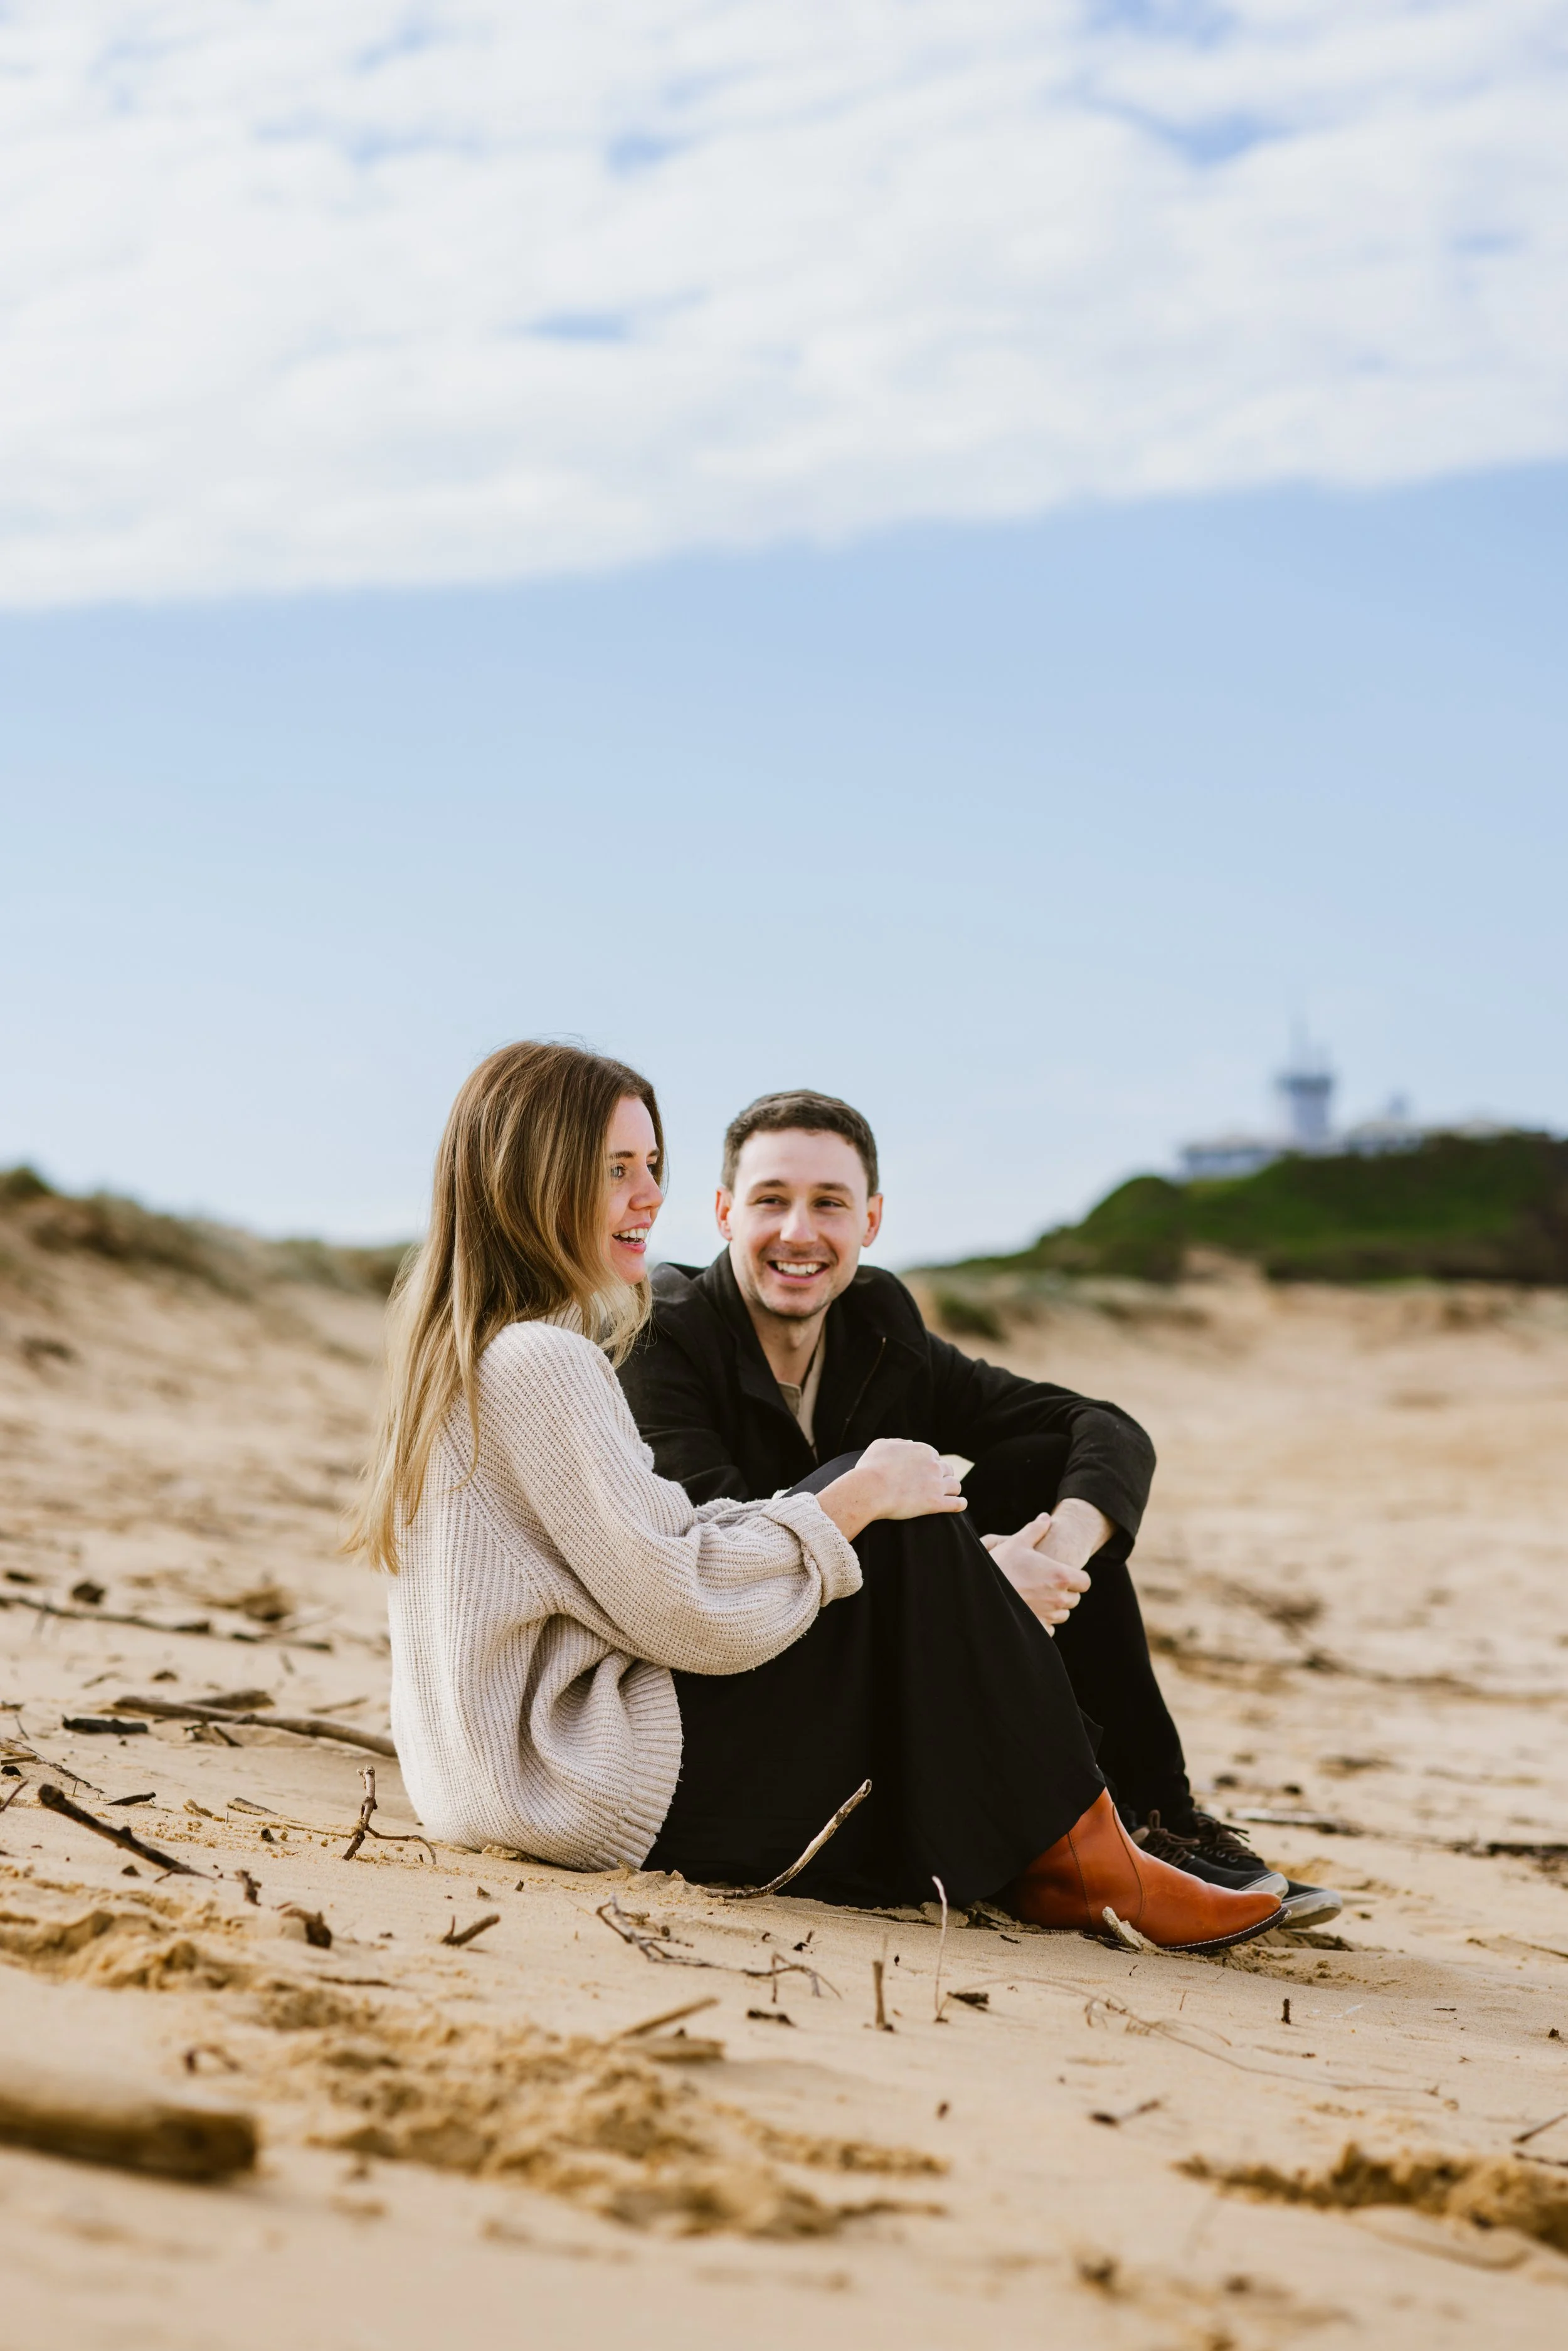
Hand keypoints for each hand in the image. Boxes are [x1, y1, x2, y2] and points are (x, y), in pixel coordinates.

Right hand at [816, 1440, 966, 1542]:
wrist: (869, 1489)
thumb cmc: (870, 1468)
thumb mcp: (881, 1445)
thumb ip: (899, 1442)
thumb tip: (910, 1443)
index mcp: (923, 1450)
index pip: (934, 1456)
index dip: (930, 1465)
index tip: (924, 1472)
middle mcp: (934, 1465)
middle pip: (947, 1470)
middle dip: (942, 1476)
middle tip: (936, 1484)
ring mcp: (936, 1485)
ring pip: (955, 1485)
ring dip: (952, 1489)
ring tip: (950, 1494)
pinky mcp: (936, 1503)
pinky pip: (957, 1504)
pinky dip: (960, 1503)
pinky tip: (960, 1504)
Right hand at [982, 1512, 1091, 1631]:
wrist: (981, 1593)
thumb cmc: (1000, 1566)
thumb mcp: (1016, 1543)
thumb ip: (1035, 1530)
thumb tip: (1045, 1517)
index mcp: (1060, 1576)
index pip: (1085, 1582)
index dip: (1077, 1578)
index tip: (1064, 1575)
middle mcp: (1058, 1598)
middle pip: (1074, 1599)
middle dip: (1065, 1593)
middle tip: (1047, 1585)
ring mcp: (1049, 1616)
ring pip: (1062, 1614)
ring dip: (1055, 1608)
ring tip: (1037, 1597)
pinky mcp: (1038, 1629)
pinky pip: (1050, 1628)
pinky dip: (1044, 1622)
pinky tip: (1030, 1610)